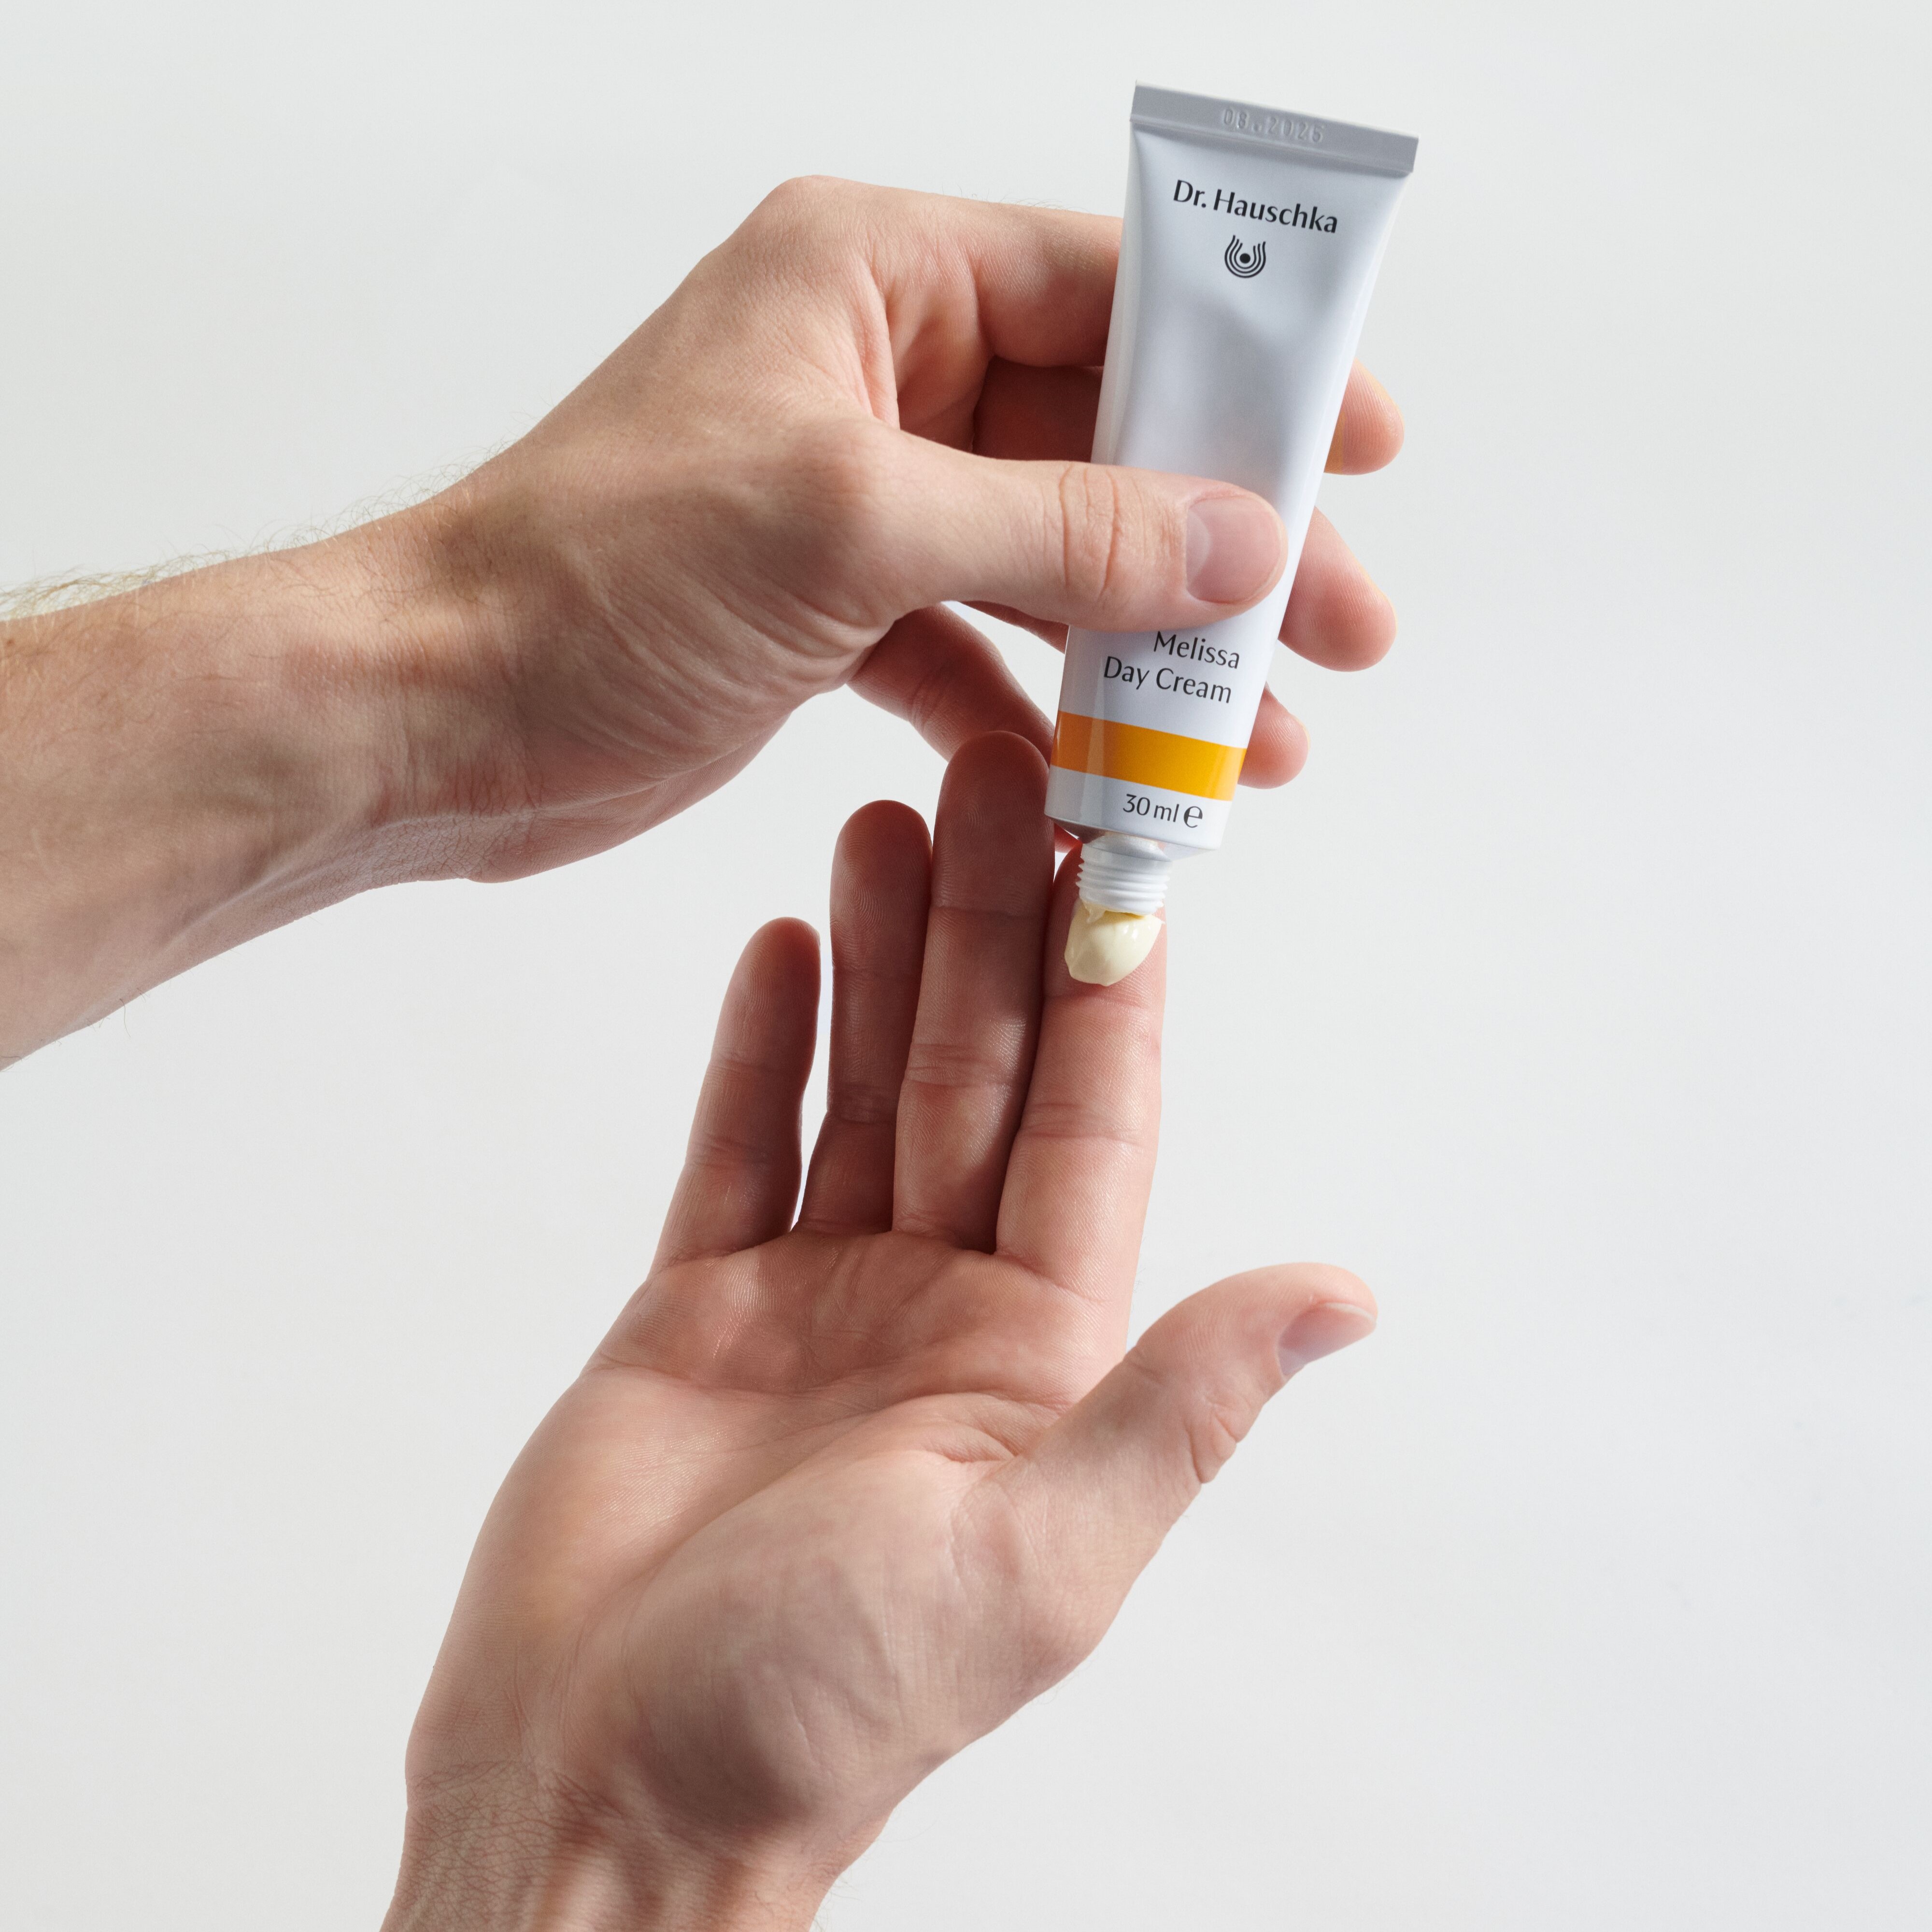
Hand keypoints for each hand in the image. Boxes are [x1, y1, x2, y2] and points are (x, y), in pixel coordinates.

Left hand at [1, 176, 1400, 1061]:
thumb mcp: (854, 524)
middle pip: (1103, 441)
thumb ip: (1064, 530)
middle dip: (1225, 541)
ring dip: (1150, 648)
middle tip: (1348, 625)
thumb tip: (1244, 544)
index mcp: (869, 282)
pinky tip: (1106, 776)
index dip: (1248, 366)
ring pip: (1052, 560)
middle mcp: (871, 373)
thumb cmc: (595, 577)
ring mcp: (856, 499)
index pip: (1106, 295)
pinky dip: (1041, 711)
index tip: (1361, 441)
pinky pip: (977, 649)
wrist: (438, 713)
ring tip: (1256, 739)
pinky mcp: (832, 613)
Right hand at [384, 735, 1376, 1931]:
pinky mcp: (704, 1304)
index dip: (1107, 986)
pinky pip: (742, 1145)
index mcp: (1038, 1353)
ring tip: (884, 818)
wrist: (606, 1781)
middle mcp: (942, 1304)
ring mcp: (820, 1295)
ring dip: (877, 956)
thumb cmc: (819, 1705)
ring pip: (862, 1086)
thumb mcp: (1039, 1555)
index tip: (1116, 852)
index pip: (1090, 1127)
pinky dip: (761, 1044)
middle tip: (988, 775)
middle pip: (975, 1077)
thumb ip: (1180, 1401)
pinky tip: (779, 942)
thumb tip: (1344, 1295)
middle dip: (987, 929)